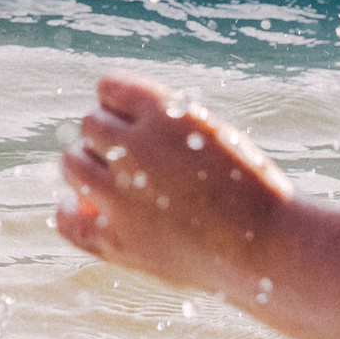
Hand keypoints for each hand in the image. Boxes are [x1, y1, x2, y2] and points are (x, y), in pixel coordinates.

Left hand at [55, 73, 294, 297]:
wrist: (272, 251)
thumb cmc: (250, 190)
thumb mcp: (212, 137)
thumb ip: (160, 126)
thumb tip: (102, 130)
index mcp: (167, 114)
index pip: (109, 87)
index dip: (119, 102)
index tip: (134, 120)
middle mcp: (137, 149)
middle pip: (90, 124)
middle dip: (107, 136)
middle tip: (134, 158)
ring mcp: (122, 197)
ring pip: (71, 164)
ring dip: (86, 167)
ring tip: (114, 183)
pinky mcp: (118, 240)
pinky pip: (67, 221)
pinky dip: (72, 215)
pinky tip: (88, 213)